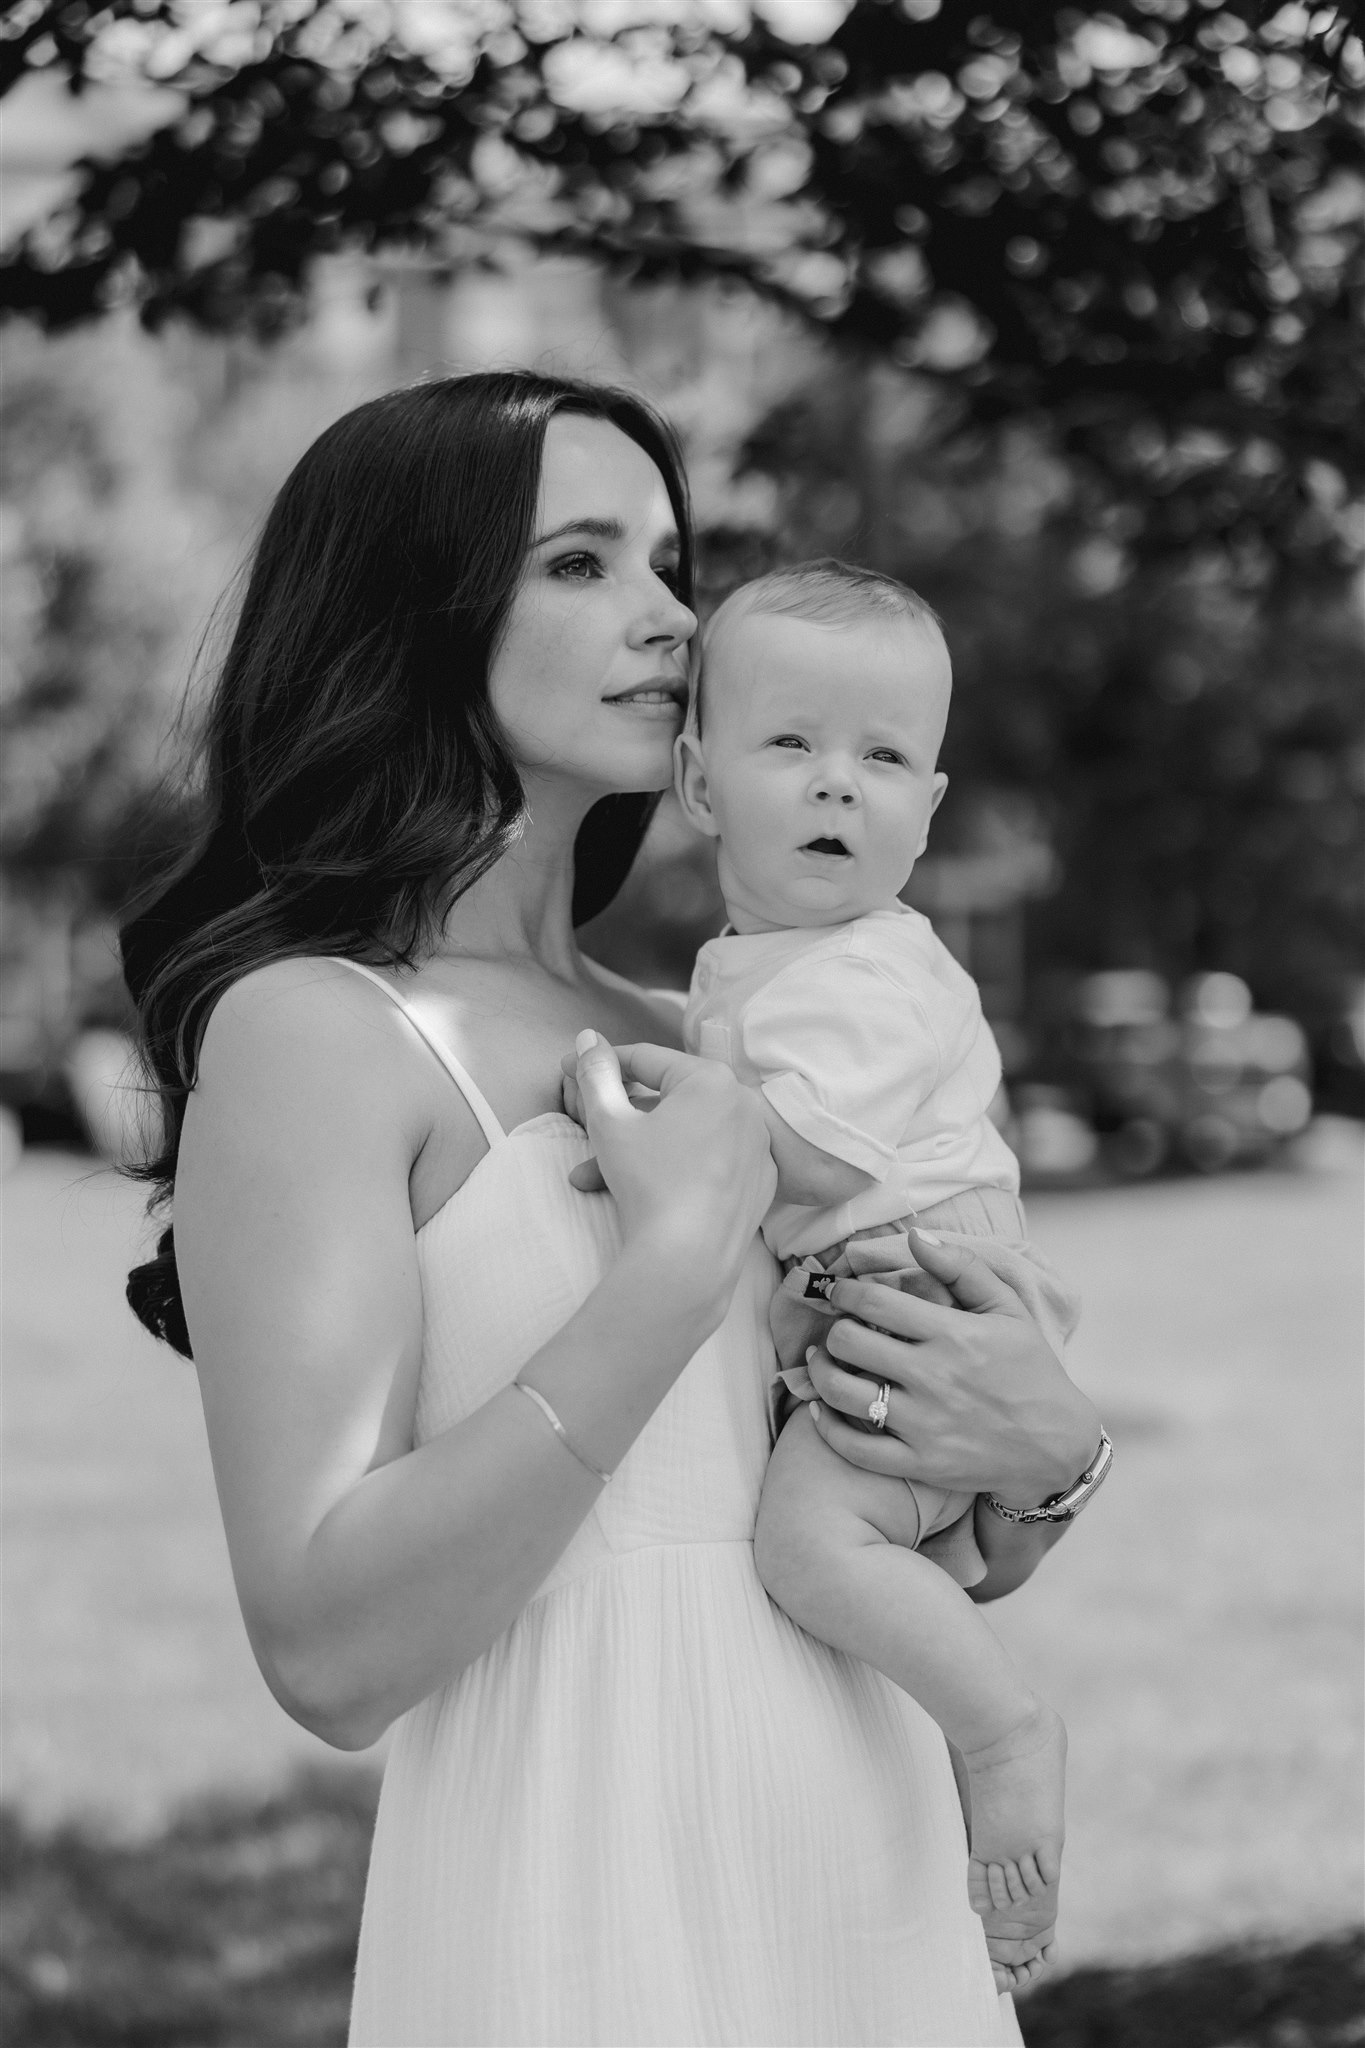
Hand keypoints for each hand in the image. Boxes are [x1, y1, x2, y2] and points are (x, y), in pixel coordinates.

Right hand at [560, 1034, 776, 1280]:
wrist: (688, 1260)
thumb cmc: (648, 1183)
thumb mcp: (610, 1122)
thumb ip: (597, 1074)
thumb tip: (588, 1037)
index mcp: (711, 1080)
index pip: (646, 1060)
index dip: (600, 1065)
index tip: (566, 1070)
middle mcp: (745, 1105)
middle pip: (669, 1101)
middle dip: (620, 1120)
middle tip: (584, 1131)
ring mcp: (759, 1145)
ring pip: (688, 1135)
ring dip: (642, 1150)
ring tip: (596, 1177)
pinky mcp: (762, 1182)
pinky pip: (713, 1162)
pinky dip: (680, 1169)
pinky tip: (644, 1190)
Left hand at [805, 1229, 1098, 1506]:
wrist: (1056, 1445)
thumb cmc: (1031, 1370)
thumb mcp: (1008, 1309)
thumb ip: (961, 1267)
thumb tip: (915, 1236)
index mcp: (952, 1335)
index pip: (873, 1302)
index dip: (844, 1291)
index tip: (838, 1290)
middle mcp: (933, 1378)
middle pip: (848, 1342)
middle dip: (834, 1328)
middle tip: (836, 1326)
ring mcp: (923, 1424)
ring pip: (841, 1393)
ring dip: (820, 1372)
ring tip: (823, 1361)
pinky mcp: (919, 1463)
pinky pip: (855, 1447)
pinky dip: (828, 1428)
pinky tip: (822, 1410)